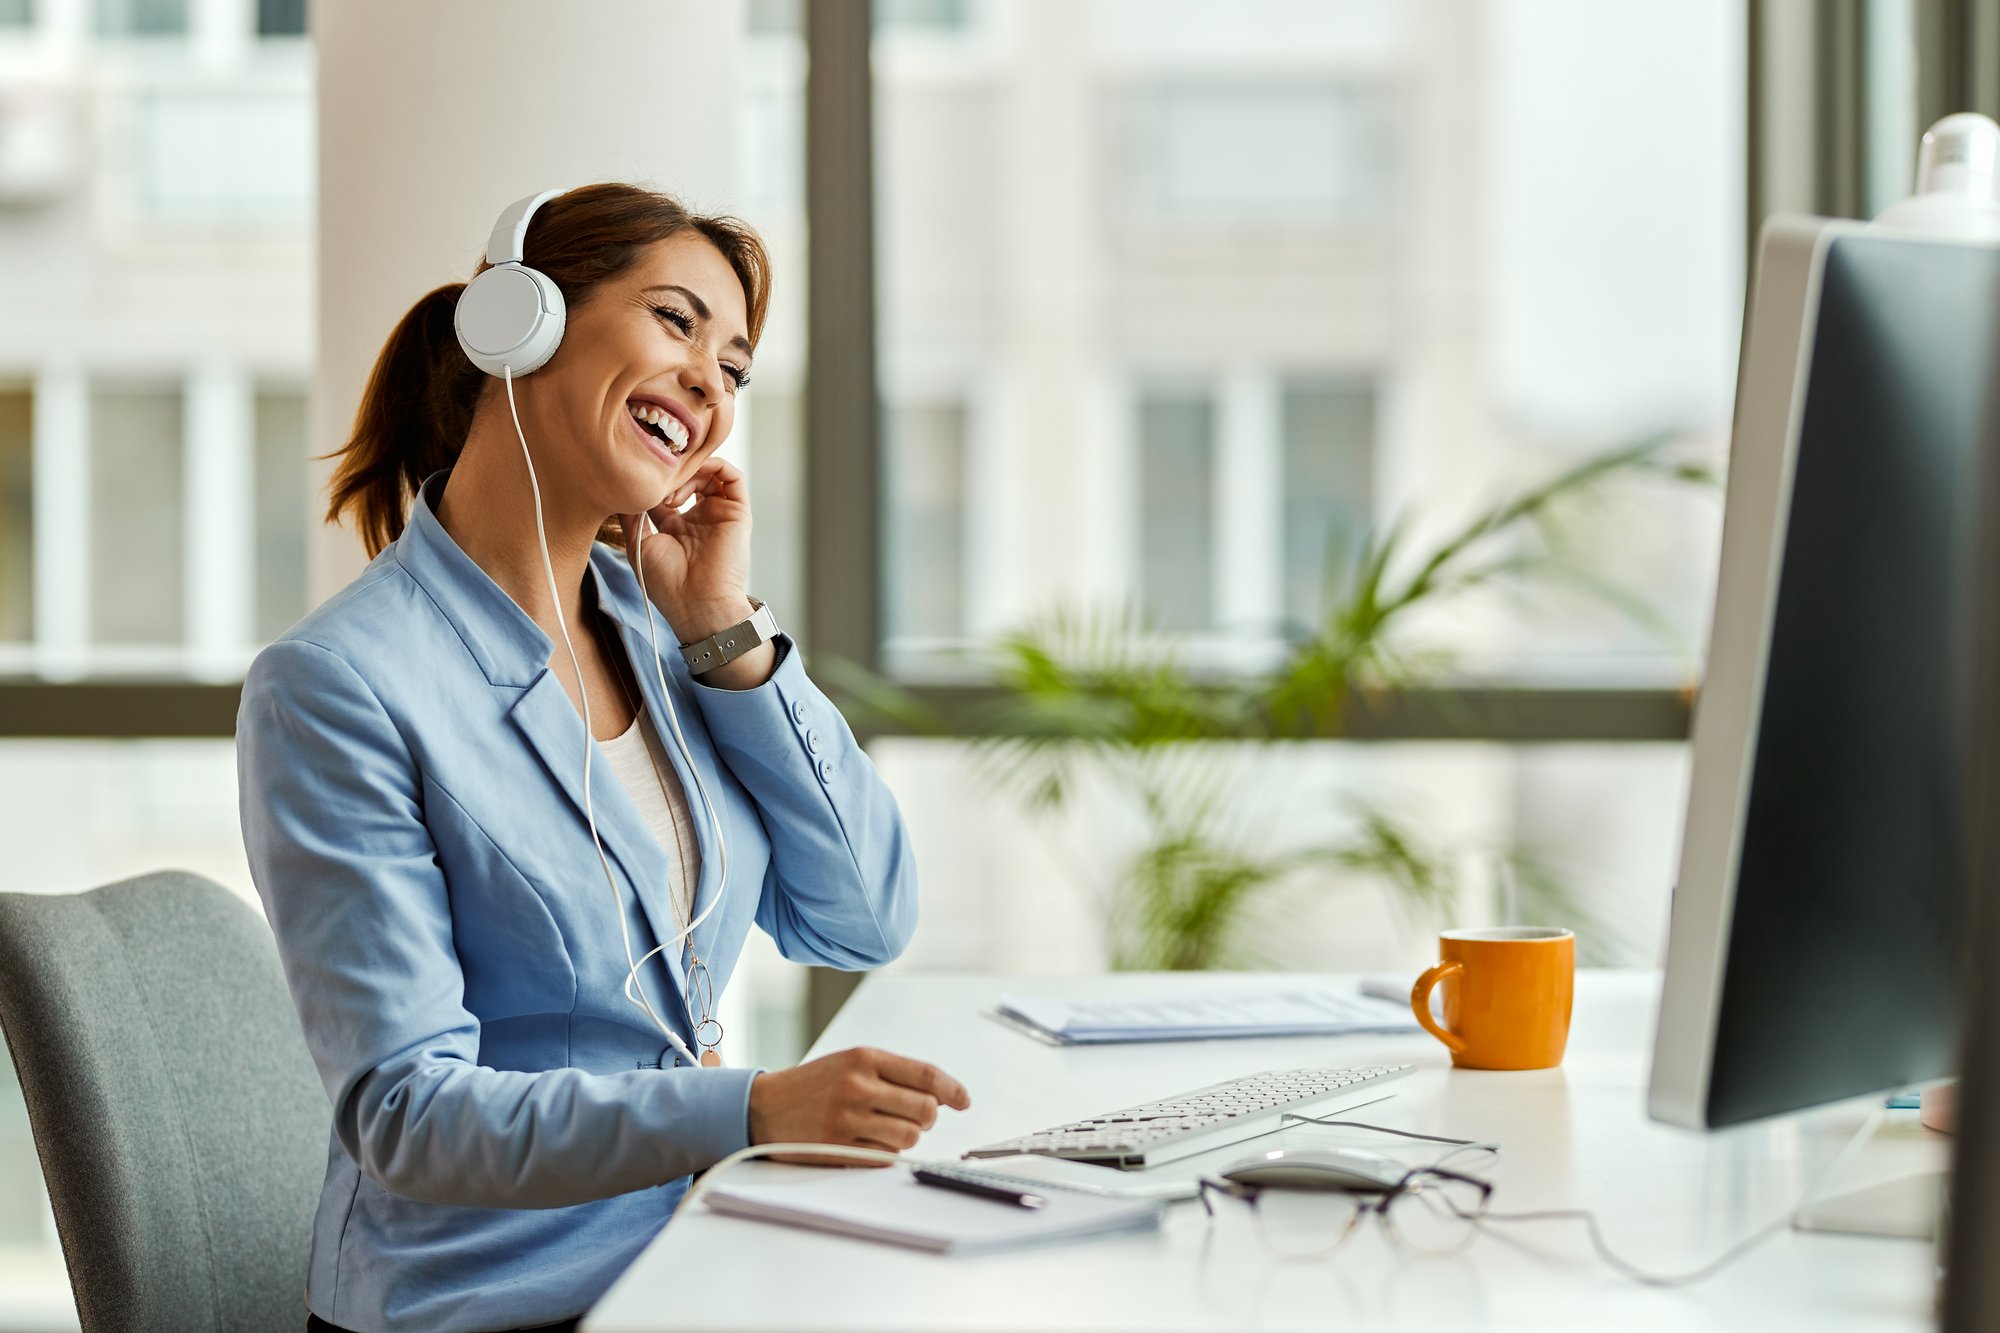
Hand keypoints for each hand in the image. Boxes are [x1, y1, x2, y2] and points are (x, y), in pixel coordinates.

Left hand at [620, 455, 752, 642]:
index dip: (654, 481)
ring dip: (690, 472)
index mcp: (677, 527)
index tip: (639, 482)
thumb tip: (620, 490)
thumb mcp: (639, 545)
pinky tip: (694, 477)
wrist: (697, 603)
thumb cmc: (668, 584)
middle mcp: (700, 518)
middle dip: (672, 474)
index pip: (667, 490)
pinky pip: (734, 478)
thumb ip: (631, 517)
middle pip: (689, 478)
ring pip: (710, 473)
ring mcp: (720, 514)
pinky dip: (716, 466)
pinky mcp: (738, 513)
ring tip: (672, 494)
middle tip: (657, 483)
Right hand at [747, 1047, 971, 1165]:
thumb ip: (892, 1073)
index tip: (963, 1100)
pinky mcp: (839, 1146)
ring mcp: (848, 1118)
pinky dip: (885, 1153)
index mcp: (864, 1058)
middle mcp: (858, 1085)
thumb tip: (941, 1095)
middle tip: (914, 1118)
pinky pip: (885, 1157)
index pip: (926, 1075)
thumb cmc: (813, 1085)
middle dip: (927, 1117)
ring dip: (906, 1137)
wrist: (762, 1107)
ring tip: (885, 1129)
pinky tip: (867, 1142)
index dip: (953, 1090)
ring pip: (909, 1136)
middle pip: (925, 1109)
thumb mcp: (849, 1063)